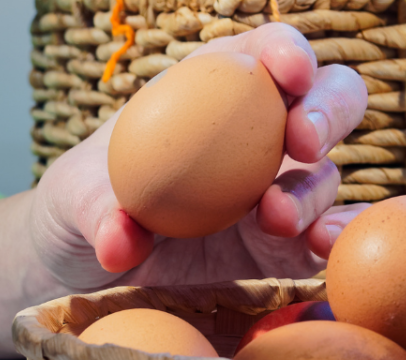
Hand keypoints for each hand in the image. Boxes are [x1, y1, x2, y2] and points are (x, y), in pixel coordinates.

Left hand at [30, 23, 367, 291]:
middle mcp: (259, 131)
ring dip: (315, 190)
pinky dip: (332, 237)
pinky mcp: (281, 245)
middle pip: (325, 99)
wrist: (89, 263)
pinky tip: (321, 246)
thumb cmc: (83, 204)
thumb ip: (97, 213)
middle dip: (329, 109)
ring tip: (276, 217)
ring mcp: (277, 187)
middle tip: (302, 142)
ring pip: (325, 173)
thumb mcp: (73, 199)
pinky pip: (320, 237)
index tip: (288, 72)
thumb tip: (119, 241)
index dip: (288, 50)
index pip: (263, 52)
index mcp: (213, 89)